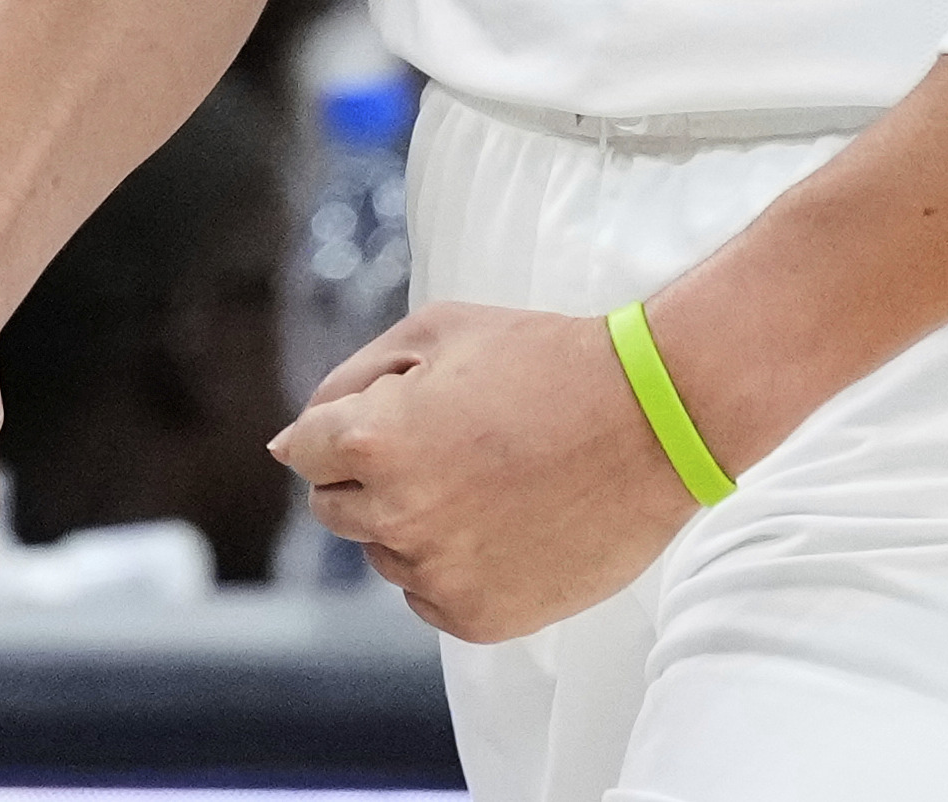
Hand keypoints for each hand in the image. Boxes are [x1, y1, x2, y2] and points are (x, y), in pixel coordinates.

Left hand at [269, 302, 694, 643]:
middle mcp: (394, 516)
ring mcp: (437, 574)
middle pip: (335, 509)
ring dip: (415, 521)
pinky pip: (431, 595)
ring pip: (386, 554)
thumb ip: (353, 379)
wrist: (655, 418)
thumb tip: (292, 441)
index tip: (385, 421)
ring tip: (491, 480)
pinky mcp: (478, 618)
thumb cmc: (549, 361)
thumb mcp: (442, 330)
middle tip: (444, 444)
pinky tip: (507, 521)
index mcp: (373, 442)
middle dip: (371, 476)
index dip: (342, 427)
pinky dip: (455, 565)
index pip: (304, 450)